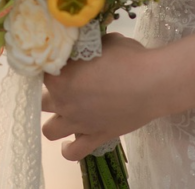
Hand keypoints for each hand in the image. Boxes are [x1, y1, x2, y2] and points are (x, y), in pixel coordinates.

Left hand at [41, 33, 162, 160]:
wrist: (153, 84)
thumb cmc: (128, 58)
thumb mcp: (103, 42)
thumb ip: (86, 46)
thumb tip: (83, 45)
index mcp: (60, 76)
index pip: (41, 72)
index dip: (48, 67)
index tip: (58, 64)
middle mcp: (63, 102)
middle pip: (41, 101)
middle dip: (49, 93)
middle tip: (63, 86)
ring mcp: (78, 123)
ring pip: (49, 130)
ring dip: (54, 121)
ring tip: (64, 113)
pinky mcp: (95, 138)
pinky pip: (74, 152)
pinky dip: (68, 149)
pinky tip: (68, 143)